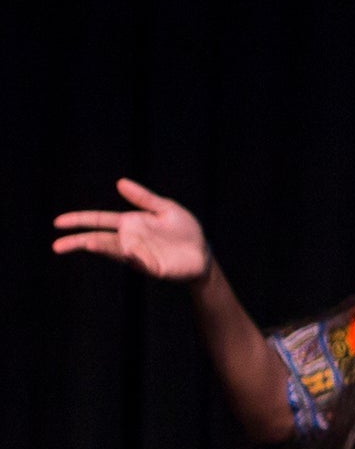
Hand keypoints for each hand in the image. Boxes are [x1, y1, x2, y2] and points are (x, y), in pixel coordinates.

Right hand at [53, 178, 212, 283]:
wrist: (203, 253)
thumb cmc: (184, 231)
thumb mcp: (166, 208)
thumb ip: (144, 198)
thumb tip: (120, 182)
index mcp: (130, 223)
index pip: (99, 220)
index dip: (80, 220)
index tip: (59, 222)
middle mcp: (130, 239)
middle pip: (99, 238)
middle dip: (79, 241)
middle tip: (57, 246)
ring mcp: (139, 254)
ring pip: (115, 250)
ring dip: (101, 247)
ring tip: (88, 243)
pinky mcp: (152, 266)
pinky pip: (139, 261)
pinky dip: (132, 256)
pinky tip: (126, 252)